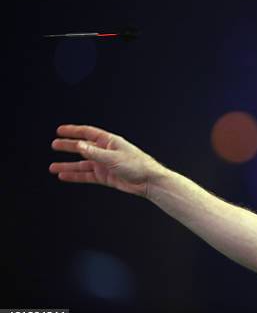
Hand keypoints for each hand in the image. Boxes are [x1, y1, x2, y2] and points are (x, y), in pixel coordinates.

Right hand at [49, 124, 166, 197]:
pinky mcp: (105, 176)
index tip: (60, 130)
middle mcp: (105, 152)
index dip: (73, 131)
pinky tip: (65, 176)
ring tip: (53, 167)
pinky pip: (87, 175)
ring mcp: (104, 164)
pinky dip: (75, 176)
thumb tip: (79, 145)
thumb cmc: (137, 165)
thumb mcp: (113, 157)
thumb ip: (94, 153)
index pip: (88, 133)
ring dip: (68, 165)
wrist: (148, 181)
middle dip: (68, 146)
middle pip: (83, 147)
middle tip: (54, 145)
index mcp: (109, 142)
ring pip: (82, 164)